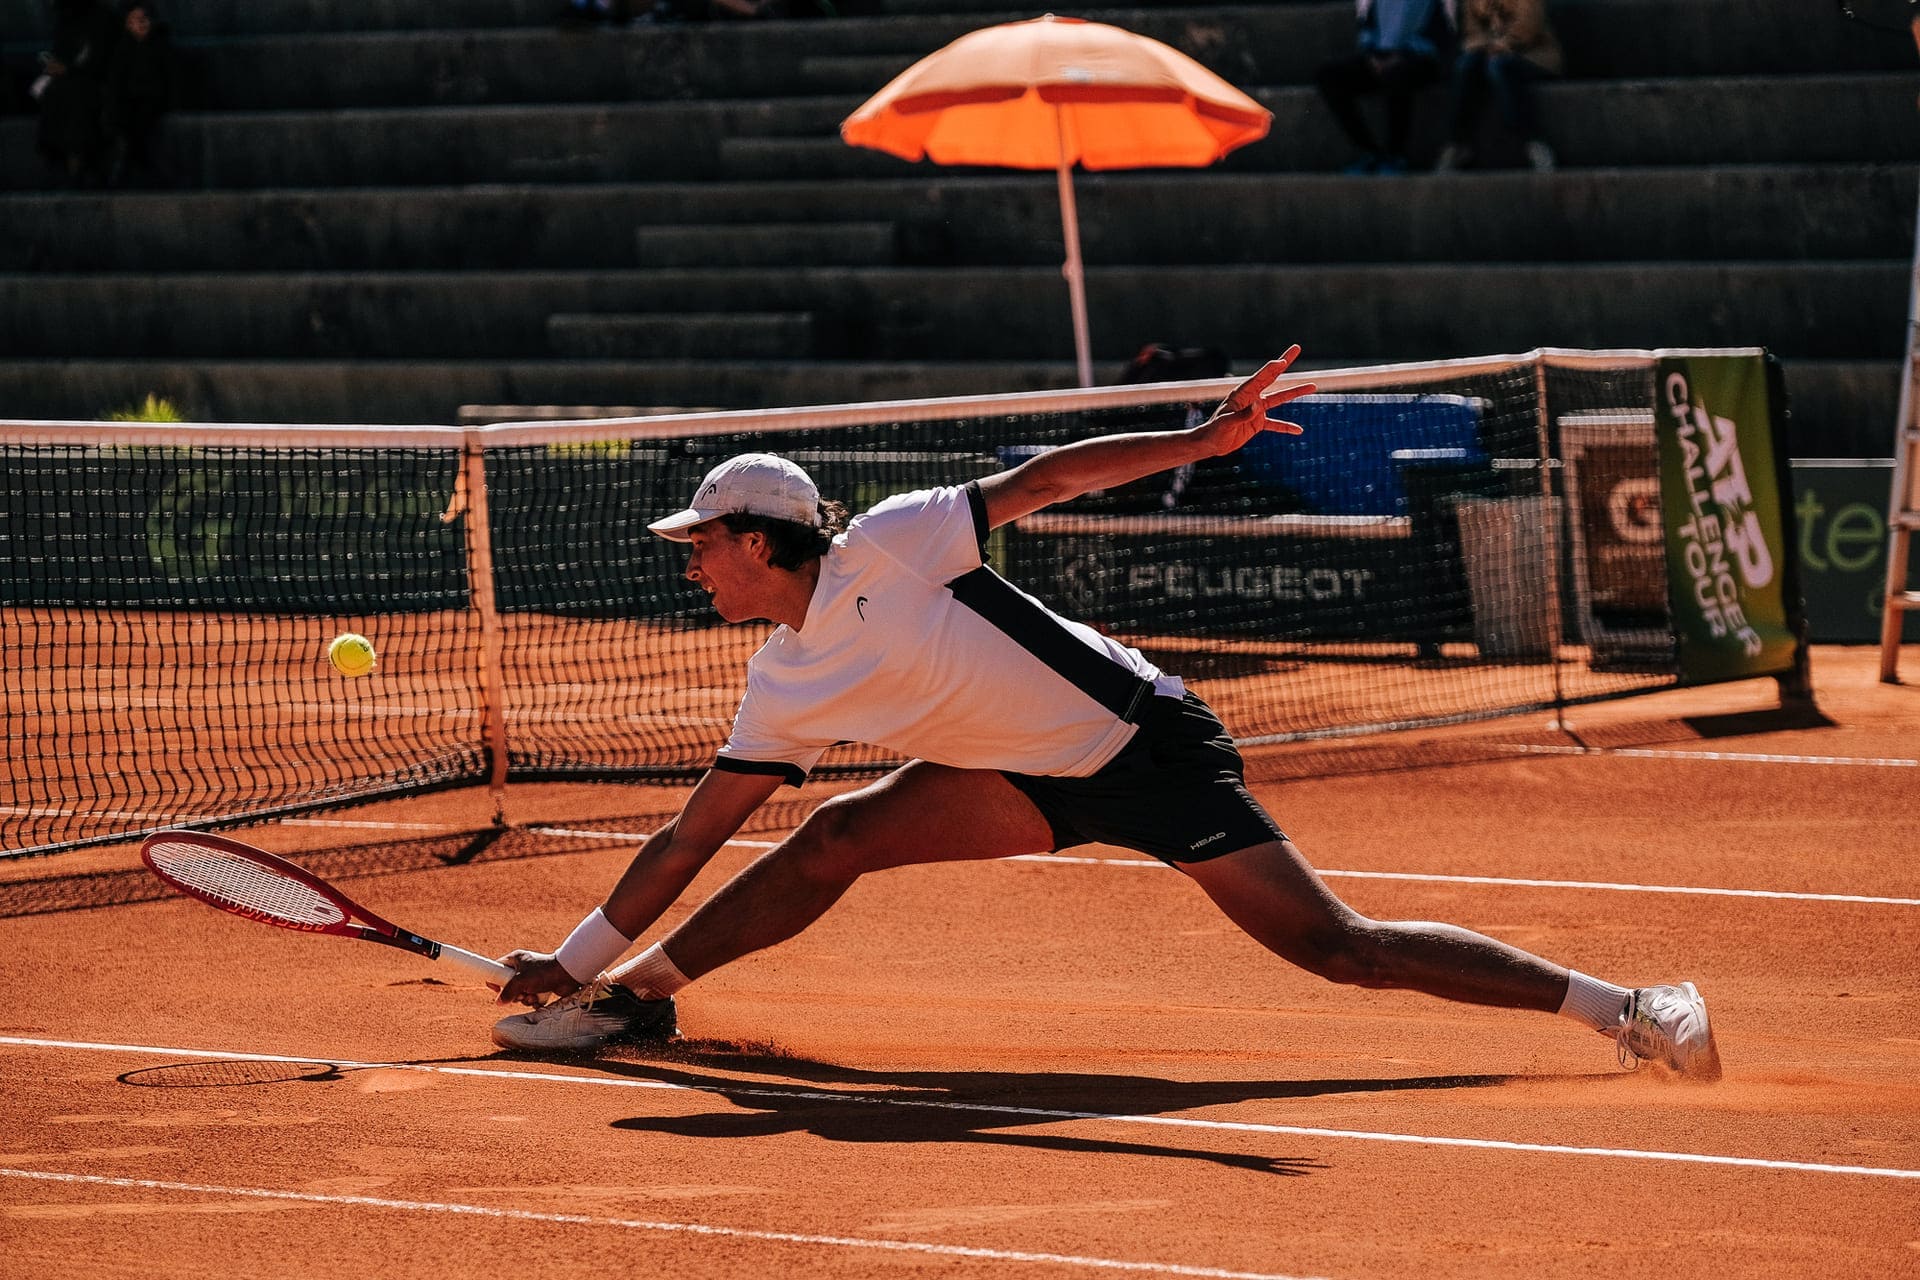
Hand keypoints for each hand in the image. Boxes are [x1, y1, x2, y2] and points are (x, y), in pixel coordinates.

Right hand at [495, 950, 582, 1006]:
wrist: (568, 975)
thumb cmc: (543, 972)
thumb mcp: (520, 980)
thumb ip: (507, 992)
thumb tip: (499, 1002)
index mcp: (516, 959)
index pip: (498, 967)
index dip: (495, 979)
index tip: (496, 989)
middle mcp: (523, 968)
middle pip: (508, 985)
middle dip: (514, 994)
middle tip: (519, 994)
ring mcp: (532, 978)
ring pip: (520, 994)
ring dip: (525, 999)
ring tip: (532, 996)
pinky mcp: (541, 987)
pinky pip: (531, 998)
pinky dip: (534, 1001)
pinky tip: (539, 999)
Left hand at [1193, 344, 1315, 456]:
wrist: (1210, 444)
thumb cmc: (1214, 431)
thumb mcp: (1227, 423)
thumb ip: (1243, 414)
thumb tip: (1258, 406)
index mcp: (1242, 393)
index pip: (1260, 377)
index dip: (1271, 368)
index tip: (1282, 361)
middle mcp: (1251, 398)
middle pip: (1272, 378)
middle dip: (1284, 363)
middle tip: (1296, 348)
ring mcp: (1256, 410)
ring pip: (1279, 399)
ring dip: (1295, 392)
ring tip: (1313, 386)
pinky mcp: (1258, 423)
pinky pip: (1275, 423)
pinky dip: (1286, 427)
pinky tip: (1299, 430)